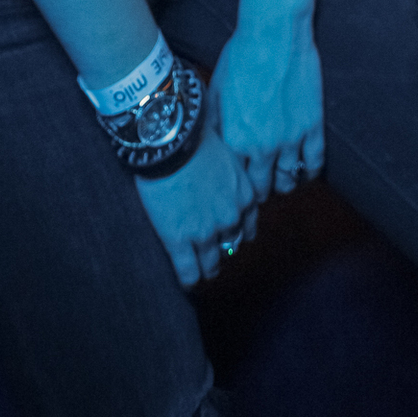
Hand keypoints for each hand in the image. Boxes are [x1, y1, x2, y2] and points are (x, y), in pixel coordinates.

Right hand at [133, 125, 256, 286]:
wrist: (169, 139)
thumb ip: (229, 170)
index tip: (229, 234)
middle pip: (231, 244)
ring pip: (211, 262)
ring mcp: (205, 232)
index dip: (237, 231)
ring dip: (207, 267)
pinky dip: (188, 278)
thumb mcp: (224, 149)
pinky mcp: (179, 240)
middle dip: (223, 248)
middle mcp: (230, 218)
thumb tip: (226, 169)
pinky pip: (188, 270)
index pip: (248, 225)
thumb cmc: (195, 135)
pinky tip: (187, 282)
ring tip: (201, 271)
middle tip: (214, 253)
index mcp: (244, 195)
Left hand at [208, 15, 323, 201]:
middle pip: (264, 187)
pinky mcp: (313, 126)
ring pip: (289, 180)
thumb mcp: (215, 93)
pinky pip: (315, 163)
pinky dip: (309, 173)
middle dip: (261, 190)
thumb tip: (210, 149)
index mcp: (236, 140)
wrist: (272, 34)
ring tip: (281, 180)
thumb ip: (214, 126)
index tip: (239, 185)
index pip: (236, 180)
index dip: (238, 186)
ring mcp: (291, 138)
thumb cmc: (240, 58)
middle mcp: (263, 146)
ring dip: (284, 184)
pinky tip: (305, 172)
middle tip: (261, 186)